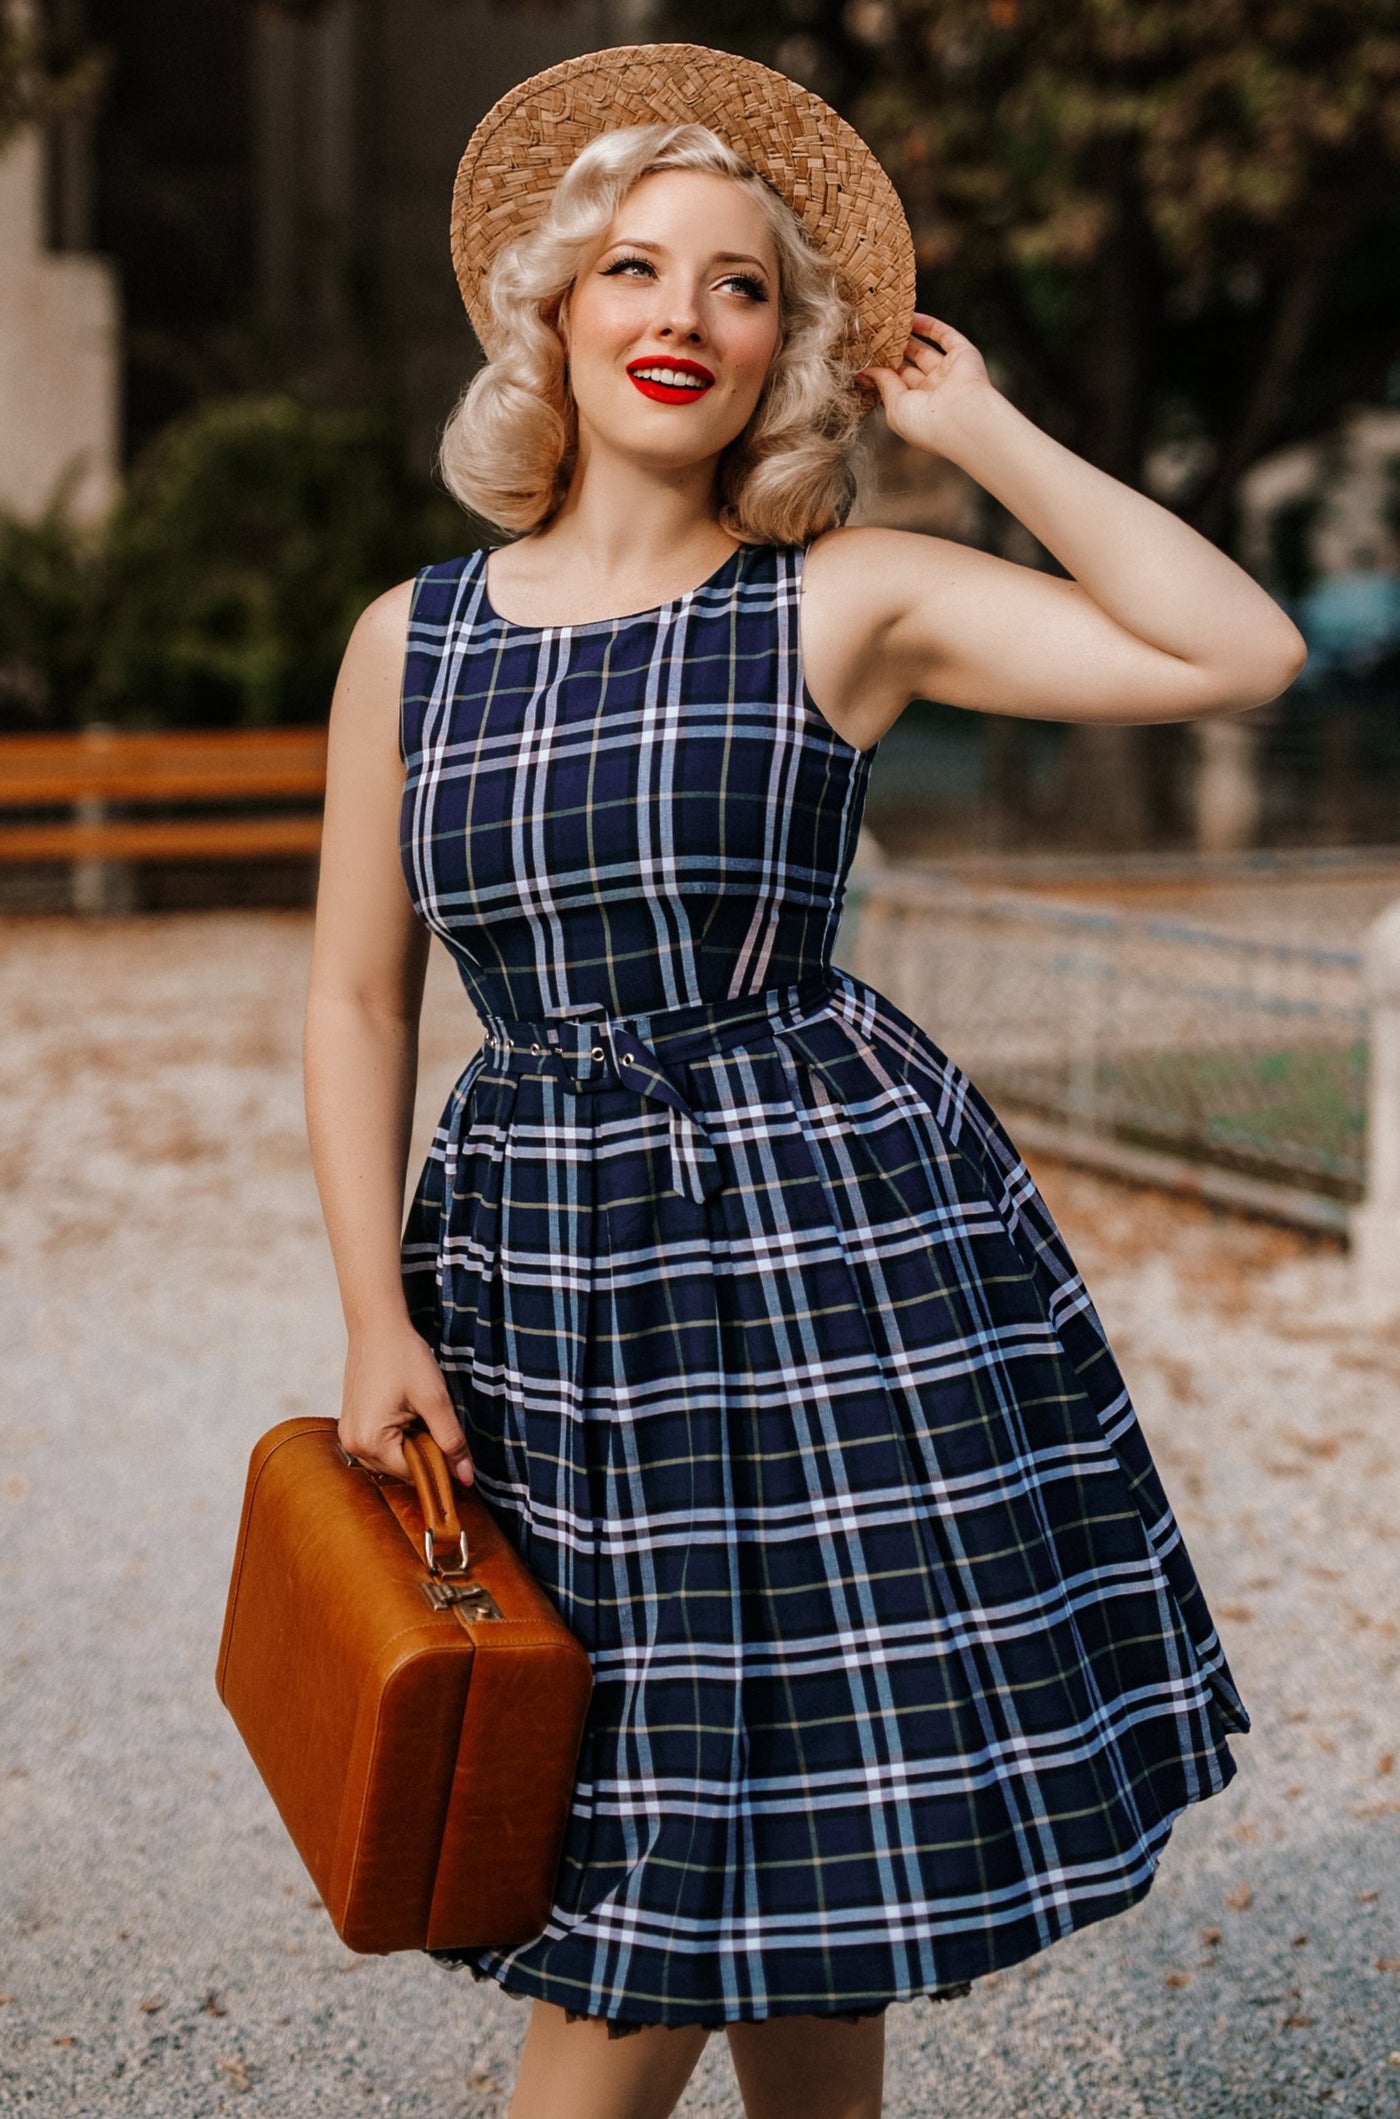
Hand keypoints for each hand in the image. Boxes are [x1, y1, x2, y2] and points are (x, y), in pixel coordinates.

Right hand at [337, 1318, 474, 1486]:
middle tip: (434, 1419)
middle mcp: (353, 1445)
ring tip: (418, 1413)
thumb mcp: (434, 1399)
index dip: (438, 1464)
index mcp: (370, 1441)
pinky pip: (380, 1446)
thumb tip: (465, 1477)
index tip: (453, 1445)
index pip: (413, 1475)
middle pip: (400, 1470)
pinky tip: (406, 1413)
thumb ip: (451, 1440)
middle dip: (423, 1453)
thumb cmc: (404, 1357)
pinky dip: (398, 1438)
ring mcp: (348, 1436)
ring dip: (411, 1446)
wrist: (377, 1327)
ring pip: (391, 1460)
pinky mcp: (351, 1425)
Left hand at [855, 312, 996, 455]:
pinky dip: (928, 325)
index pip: (895, 386)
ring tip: (886, 323)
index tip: (862, 356)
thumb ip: (882, 384)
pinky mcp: (963, 355)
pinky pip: (944, 336)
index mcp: (917, 409)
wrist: (960, 418)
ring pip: (924, 350)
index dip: (880, 371)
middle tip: (872, 336)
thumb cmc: (924, 421)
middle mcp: (934, 391)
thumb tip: (865, 371)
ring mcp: (949, 373)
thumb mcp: (894, 405)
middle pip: (908, 366)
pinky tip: (910, 316)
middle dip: (890, 352)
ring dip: (906, 337)